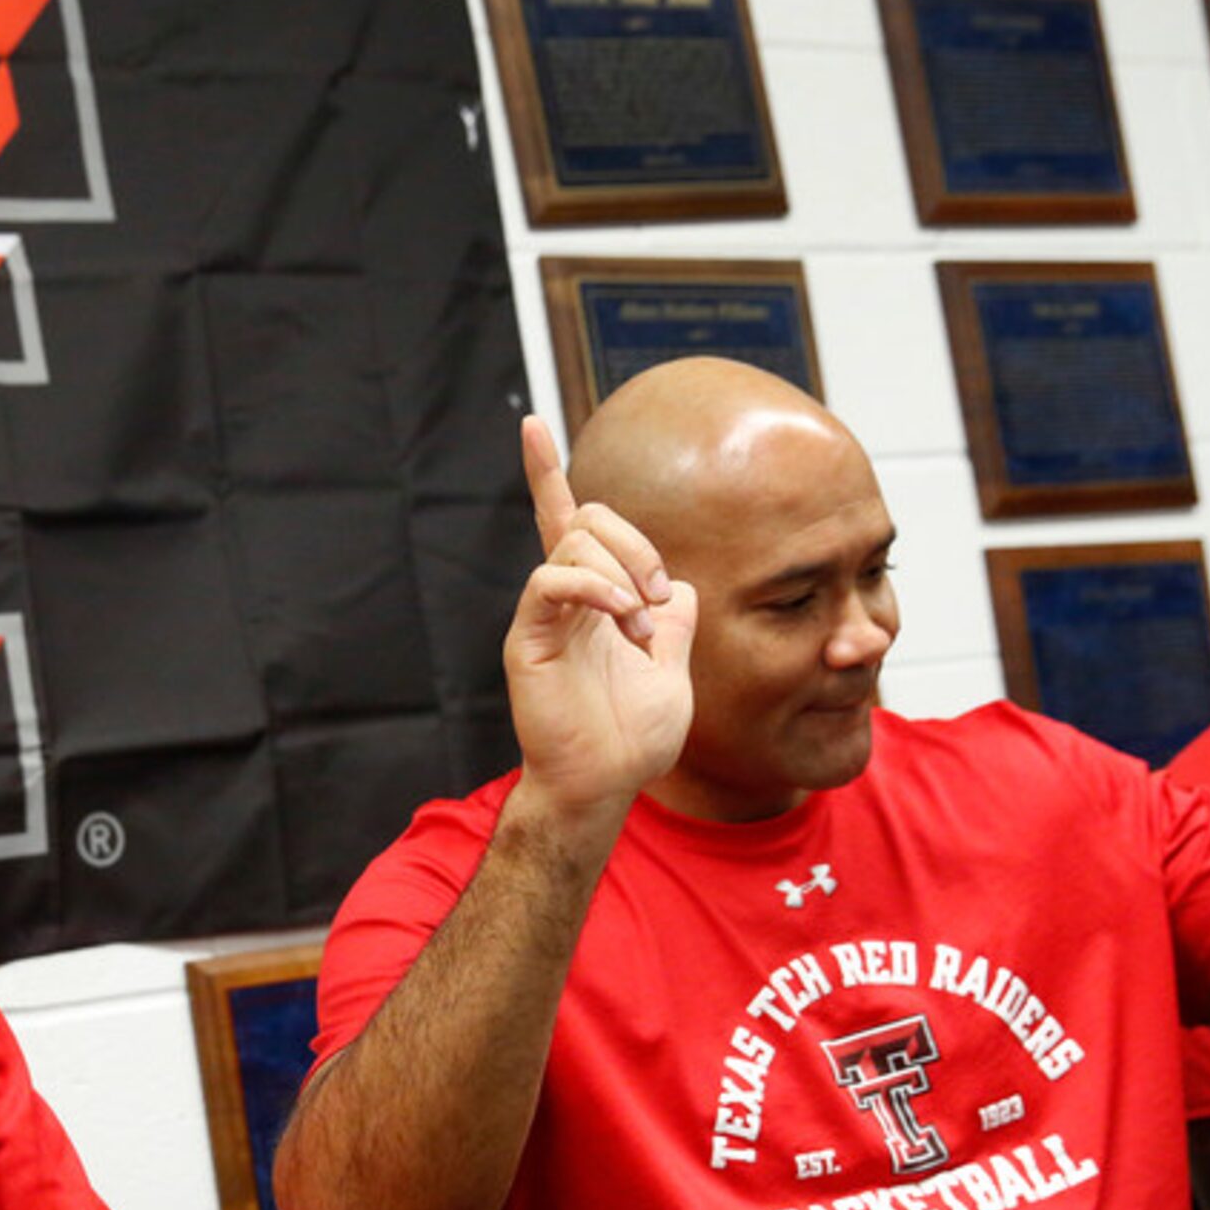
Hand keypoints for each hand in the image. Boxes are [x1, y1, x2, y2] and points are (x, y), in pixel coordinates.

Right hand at [504, 415, 696, 830]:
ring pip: (574, 542)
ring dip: (627, 575)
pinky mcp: (530, 639)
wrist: (607, 784)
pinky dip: (596, 587)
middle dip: (637, 543)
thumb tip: (681, 586)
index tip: (528, 424)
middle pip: (587, 517)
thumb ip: (677, 622)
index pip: (567, 523)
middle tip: (661, 601)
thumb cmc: (634, 739)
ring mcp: (543, 617)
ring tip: (644, 629)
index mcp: (592, 601)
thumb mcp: (675, 668)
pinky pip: (552, 579)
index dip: (545, 473)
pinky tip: (625, 617)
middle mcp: (563, 600)